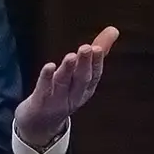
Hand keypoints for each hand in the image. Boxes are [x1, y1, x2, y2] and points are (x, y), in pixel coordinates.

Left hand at [14, 26, 119, 147]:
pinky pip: (44, 89)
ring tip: (71, 56)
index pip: (94, 75)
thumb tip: (113, 29)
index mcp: (85, 88)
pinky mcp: (40, 102)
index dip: (97, 63)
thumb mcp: (81, 74)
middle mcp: (74, 96)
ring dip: (68, 70)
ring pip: (63, 84)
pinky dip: (46, 78)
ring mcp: (57, 100)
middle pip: (81, 79)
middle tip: (88, 48)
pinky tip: (49, 66)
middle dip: (85, 64)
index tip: (98, 48)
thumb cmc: (63, 93)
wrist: (40, 124)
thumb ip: (96, 53)